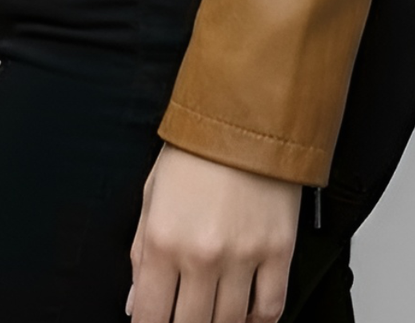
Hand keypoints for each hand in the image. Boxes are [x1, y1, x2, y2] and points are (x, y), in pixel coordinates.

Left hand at [128, 143, 300, 322]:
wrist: (246, 112)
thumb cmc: (197, 148)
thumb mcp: (152, 194)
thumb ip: (140, 253)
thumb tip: (135, 302)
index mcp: (162, 240)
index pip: (150, 318)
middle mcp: (201, 255)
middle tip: (183, 315)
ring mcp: (243, 256)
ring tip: (213, 309)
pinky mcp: (279, 251)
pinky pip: (271, 309)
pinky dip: (258, 318)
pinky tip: (247, 310)